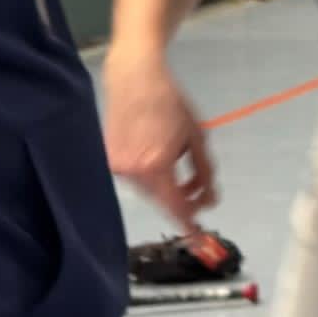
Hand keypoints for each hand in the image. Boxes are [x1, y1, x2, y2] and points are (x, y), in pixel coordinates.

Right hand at [104, 53, 217, 226]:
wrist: (134, 77)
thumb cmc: (171, 103)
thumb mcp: (197, 138)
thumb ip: (204, 174)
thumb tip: (209, 201)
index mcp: (156, 164)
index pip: (175, 206)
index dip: (189, 223)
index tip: (199, 239)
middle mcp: (133, 170)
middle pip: (162, 200)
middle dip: (180, 200)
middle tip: (197, 193)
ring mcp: (117, 166)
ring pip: (148, 190)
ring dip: (164, 185)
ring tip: (172, 158)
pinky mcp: (109, 160)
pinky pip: (135, 178)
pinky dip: (148, 174)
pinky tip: (153, 152)